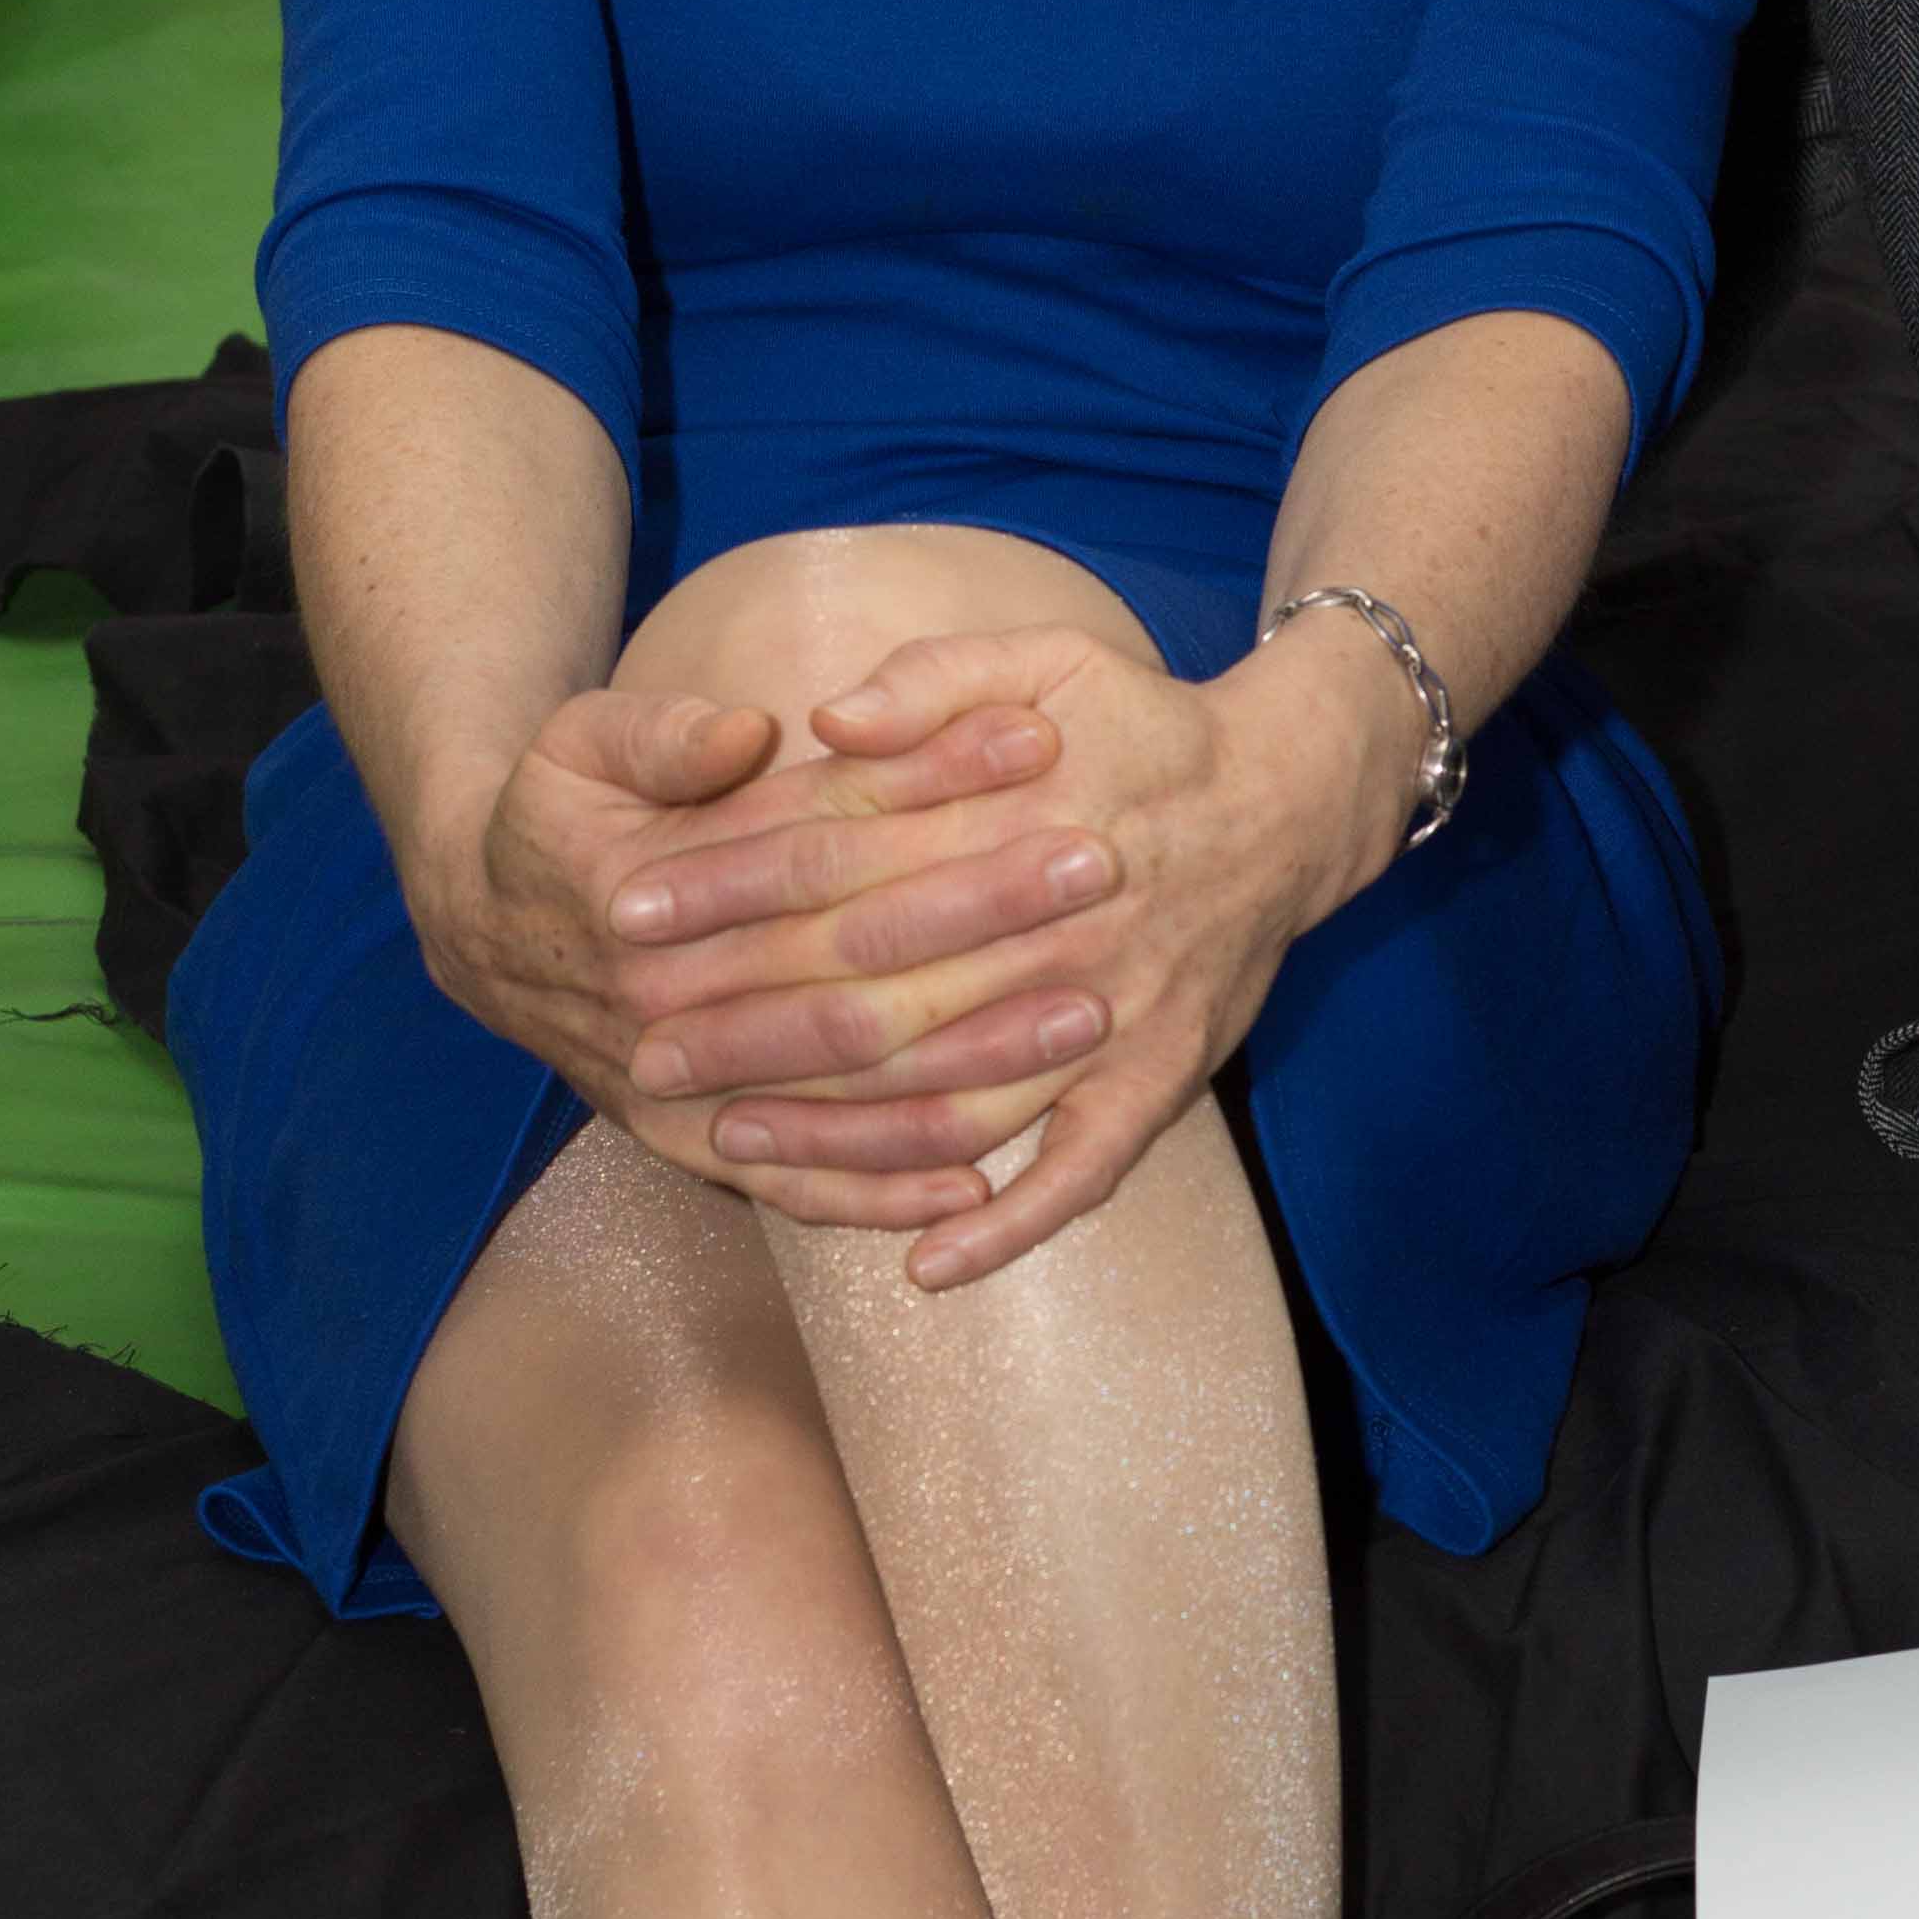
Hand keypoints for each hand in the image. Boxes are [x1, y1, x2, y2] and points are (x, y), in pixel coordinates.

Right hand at [418, 674, 1106, 1234]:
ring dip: (971, 1057)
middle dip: (986, 914)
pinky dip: (886, 1191)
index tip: (1042, 744)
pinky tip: (981, 1187)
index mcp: (651, 885)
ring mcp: (685, 1090)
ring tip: (1089, 1018)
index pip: (823, 833)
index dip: (934, 784)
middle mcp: (673, 1002)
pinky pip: (803, 1187)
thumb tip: (748, 729)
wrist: (479, 935)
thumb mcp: (577, 742)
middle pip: (857, 960)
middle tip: (1103, 872)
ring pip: (848, 1086)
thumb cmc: (556, 818)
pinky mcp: (696, 1150)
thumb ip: (660, 731)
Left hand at [604, 609, 1427, 1283]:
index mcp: (1014, 814)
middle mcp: (1057, 923)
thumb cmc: (1143, 727)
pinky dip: (1008, 1226)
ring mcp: (1112, 1013)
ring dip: (840, 1133)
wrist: (1291, 798)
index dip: (724, 885)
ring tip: (730, 1144)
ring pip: (956, 1097)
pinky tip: (927, 1262)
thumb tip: (825, 723)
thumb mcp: (1046, 657)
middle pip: (875, 989)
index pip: (838, 857)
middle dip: (746, 1024)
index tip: (627, 909)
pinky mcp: (1161, 1079)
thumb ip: (933, 679)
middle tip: (639, 1048)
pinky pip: (1080, 1173)